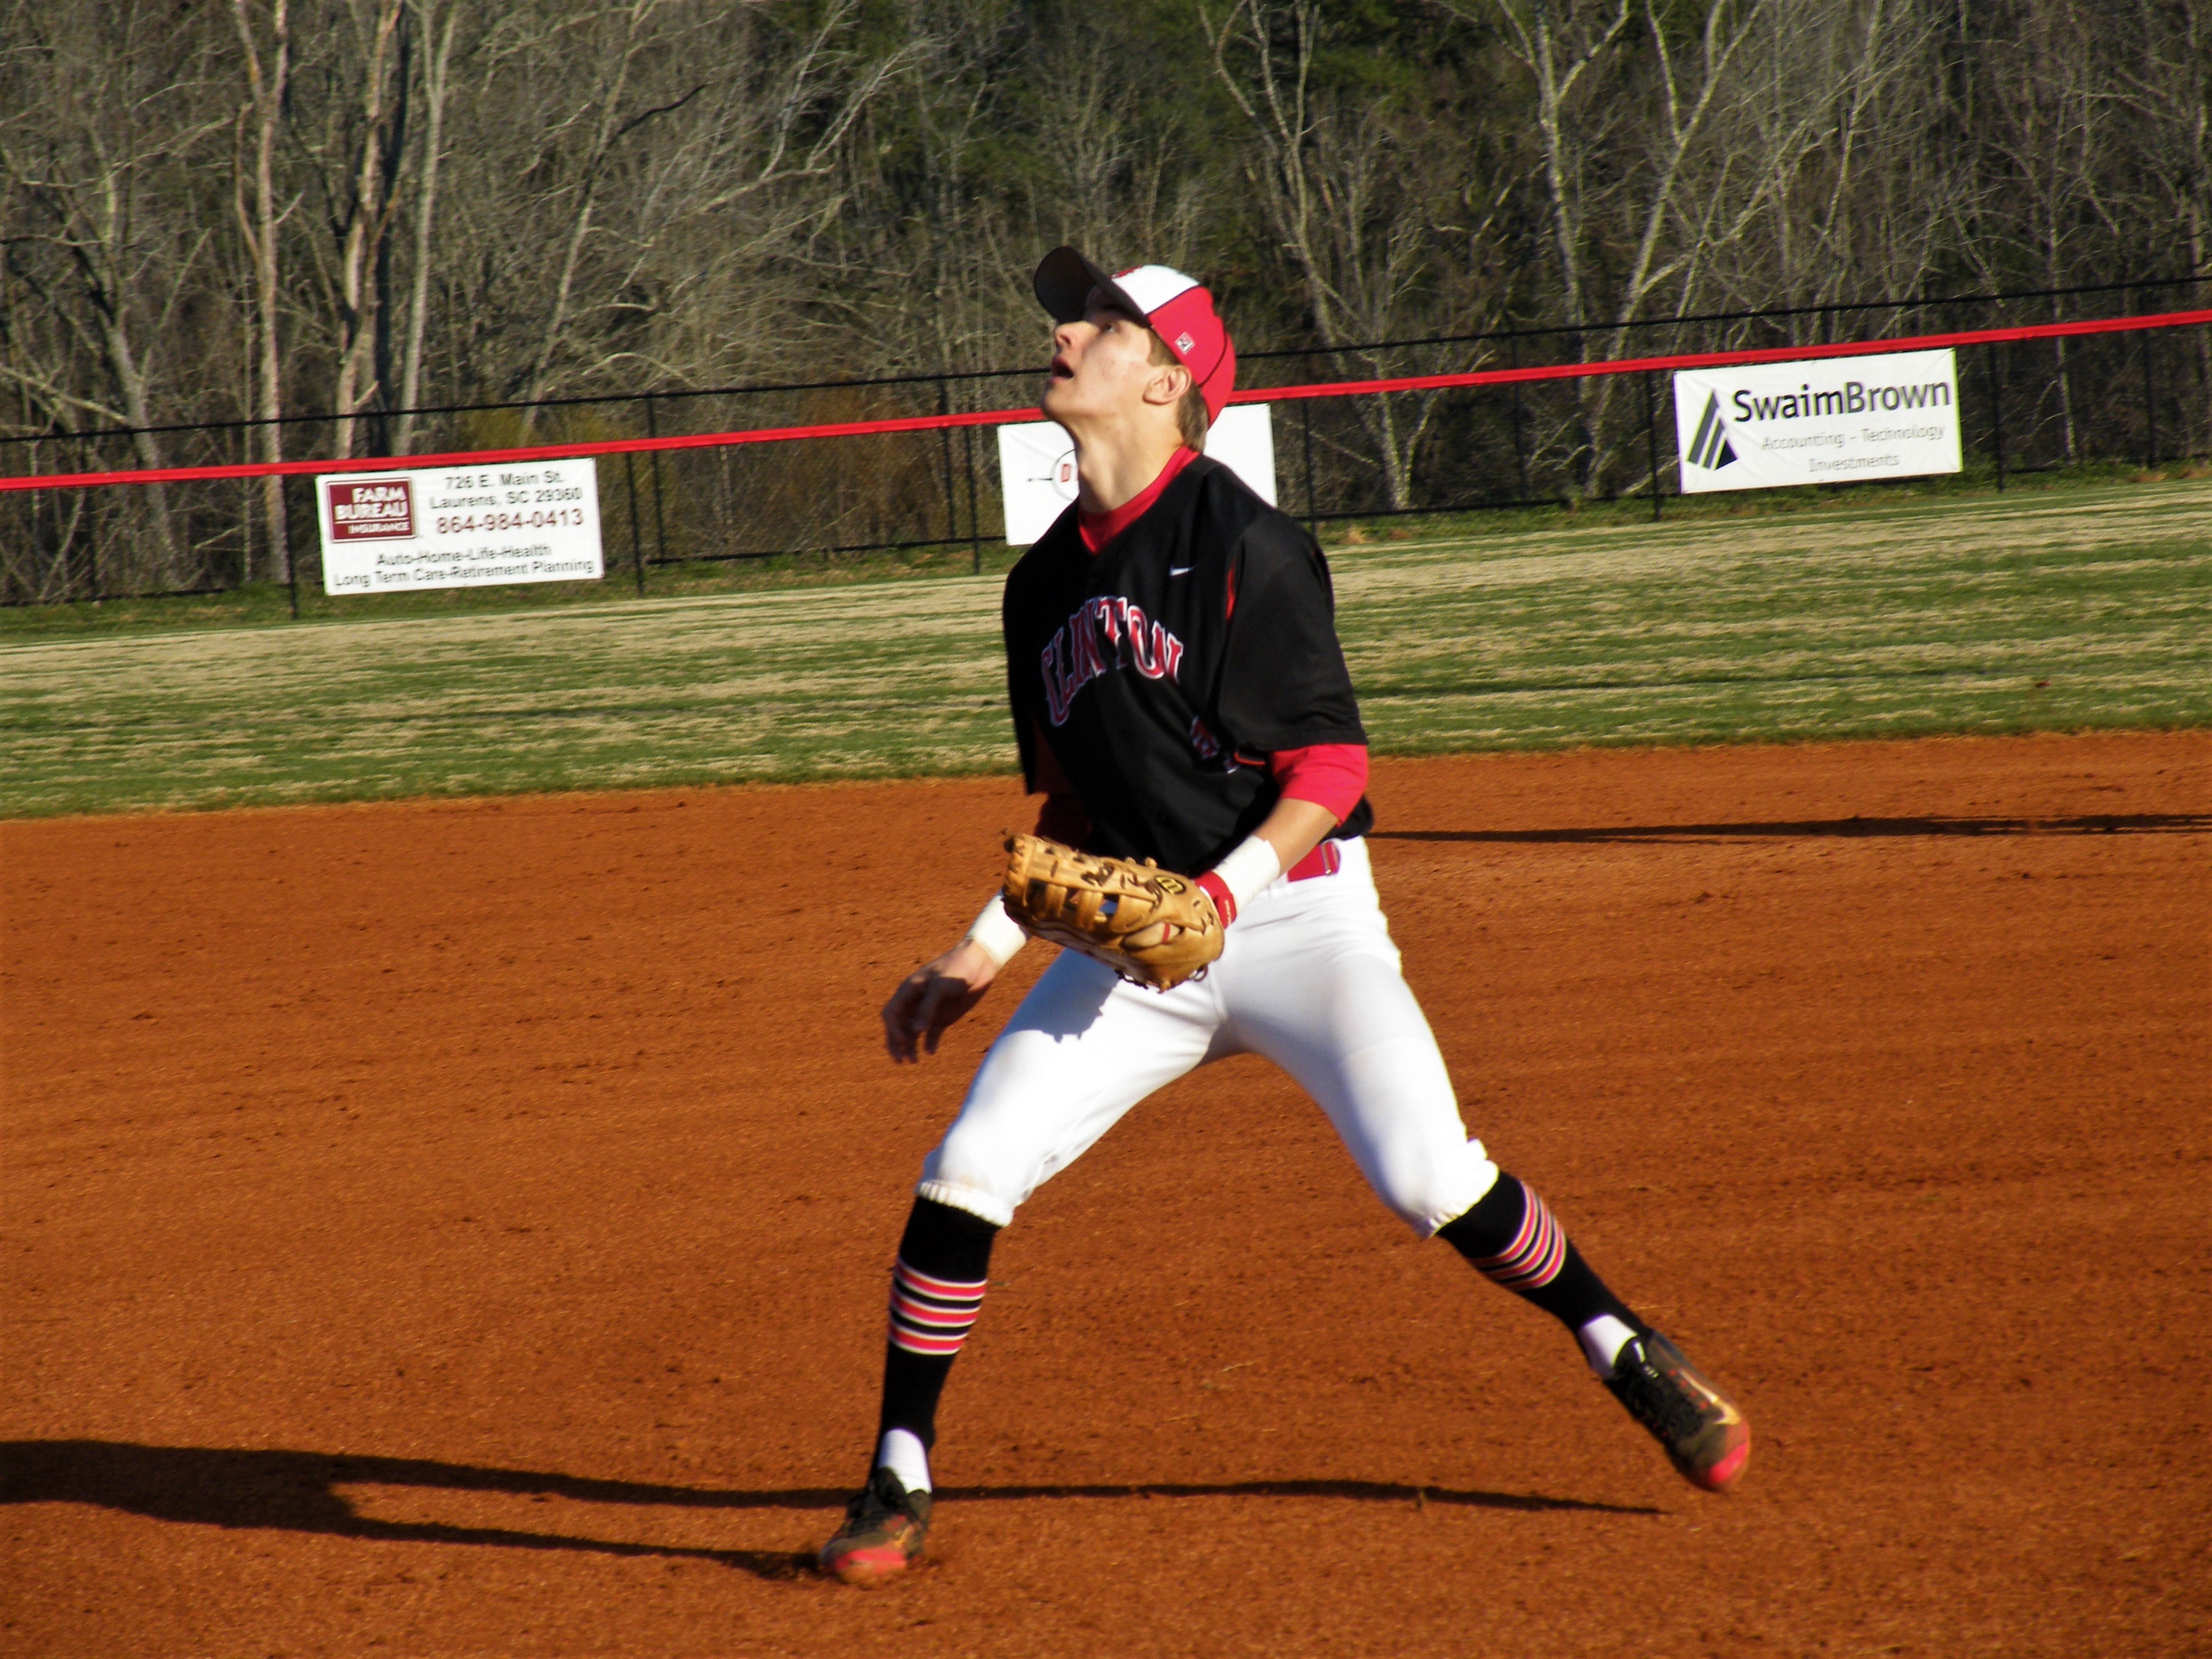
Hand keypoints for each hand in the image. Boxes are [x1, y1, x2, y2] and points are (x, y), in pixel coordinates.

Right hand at [882, 940, 999, 1063]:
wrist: (980, 963)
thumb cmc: (957, 968)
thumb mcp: (941, 986)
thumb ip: (928, 1007)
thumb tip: (915, 1030)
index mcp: (909, 991)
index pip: (891, 1013)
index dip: (892, 1029)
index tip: (902, 1040)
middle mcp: (916, 1002)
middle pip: (898, 1026)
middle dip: (896, 1043)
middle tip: (900, 1060)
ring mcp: (929, 1010)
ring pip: (913, 1032)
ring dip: (910, 1046)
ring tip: (914, 1061)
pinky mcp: (944, 1017)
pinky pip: (932, 1034)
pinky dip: (929, 1043)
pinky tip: (931, 1051)